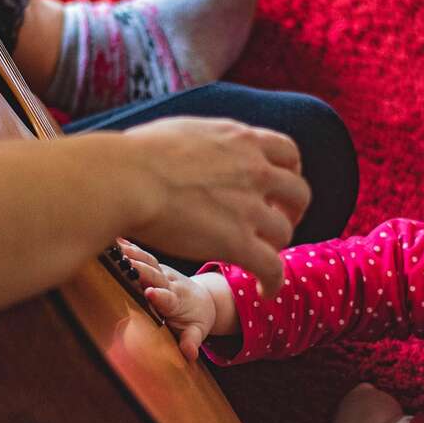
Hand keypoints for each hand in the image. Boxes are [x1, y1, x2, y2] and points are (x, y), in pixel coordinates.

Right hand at [119, 240, 216, 361]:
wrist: (204, 299)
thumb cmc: (196, 318)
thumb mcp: (197, 331)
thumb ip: (191, 340)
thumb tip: (190, 354)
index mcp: (178, 301)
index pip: (169, 299)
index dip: (161, 296)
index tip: (151, 293)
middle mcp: (169, 283)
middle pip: (155, 275)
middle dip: (141, 270)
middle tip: (125, 262)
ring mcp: (162, 273)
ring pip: (148, 261)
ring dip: (133, 254)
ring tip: (116, 247)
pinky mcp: (155, 266)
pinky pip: (143, 256)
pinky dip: (130, 247)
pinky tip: (115, 240)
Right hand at [123, 117, 311, 296]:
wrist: (125, 179)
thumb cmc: (135, 156)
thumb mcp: (182, 131)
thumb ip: (204, 141)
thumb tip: (196, 147)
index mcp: (241, 140)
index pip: (287, 152)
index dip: (288, 173)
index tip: (276, 189)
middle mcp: (254, 170)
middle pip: (299, 192)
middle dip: (292, 211)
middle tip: (276, 223)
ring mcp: (249, 207)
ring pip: (284, 233)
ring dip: (275, 247)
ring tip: (260, 258)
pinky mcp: (237, 242)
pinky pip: (271, 268)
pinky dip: (273, 282)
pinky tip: (265, 291)